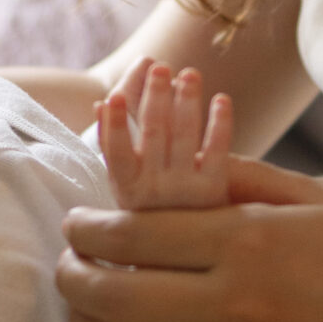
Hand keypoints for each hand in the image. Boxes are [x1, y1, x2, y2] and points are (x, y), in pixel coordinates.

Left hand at [58, 156, 322, 321]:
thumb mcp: (312, 199)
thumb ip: (237, 177)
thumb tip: (168, 164)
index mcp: (251, 238)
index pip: (140, 231)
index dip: (91, 228)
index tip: (74, 224)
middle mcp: (241, 300)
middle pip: (122, 291)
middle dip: (75, 278)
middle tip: (63, 266)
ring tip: (79, 310)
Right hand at [97, 59, 231, 210]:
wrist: (185, 254)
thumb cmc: (150, 209)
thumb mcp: (125, 185)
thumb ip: (113, 146)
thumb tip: (101, 103)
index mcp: (126, 189)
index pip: (116, 154)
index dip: (114, 126)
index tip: (114, 96)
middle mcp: (154, 191)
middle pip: (154, 135)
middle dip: (157, 97)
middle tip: (161, 67)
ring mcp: (185, 191)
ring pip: (185, 136)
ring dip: (188, 101)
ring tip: (190, 73)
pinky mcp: (215, 191)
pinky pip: (218, 151)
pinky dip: (220, 124)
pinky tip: (221, 100)